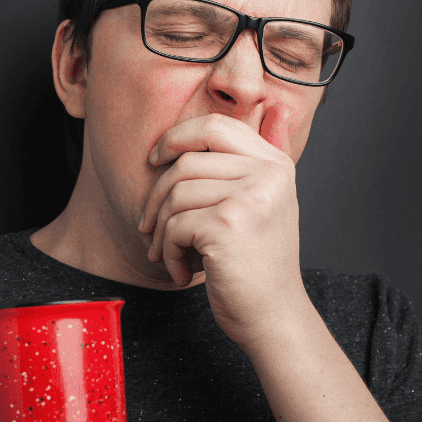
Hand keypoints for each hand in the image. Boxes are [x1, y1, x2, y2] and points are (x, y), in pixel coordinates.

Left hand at [138, 110, 306, 347]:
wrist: (272, 316)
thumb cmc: (255, 263)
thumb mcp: (262, 203)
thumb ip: (252, 161)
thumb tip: (271, 105)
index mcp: (274, 163)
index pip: (214, 125)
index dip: (175, 137)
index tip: (155, 160)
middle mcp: (267, 174)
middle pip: (185, 162)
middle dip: (156, 195)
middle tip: (146, 224)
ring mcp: (250, 198)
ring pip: (175, 195)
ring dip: (162, 231)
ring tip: (169, 255)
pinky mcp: (228, 225)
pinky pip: (174, 226)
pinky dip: (168, 253)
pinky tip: (183, 272)